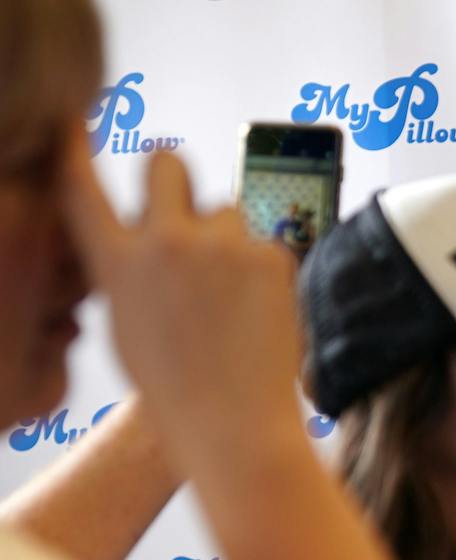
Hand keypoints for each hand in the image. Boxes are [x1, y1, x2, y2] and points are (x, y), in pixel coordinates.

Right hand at [60, 131, 303, 457]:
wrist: (236, 427)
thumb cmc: (178, 392)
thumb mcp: (128, 329)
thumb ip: (130, 274)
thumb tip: (142, 239)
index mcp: (115, 264)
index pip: (80, 186)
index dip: (72, 147)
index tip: (71, 121)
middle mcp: (162, 243)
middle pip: (167, 160)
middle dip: (174, 176)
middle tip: (185, 205)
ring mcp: (219, 246)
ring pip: (225, 209)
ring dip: (227, 238)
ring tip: (232, 299)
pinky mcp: (268, 255)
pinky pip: (262, 243)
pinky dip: (262, 271)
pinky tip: (260, 313)